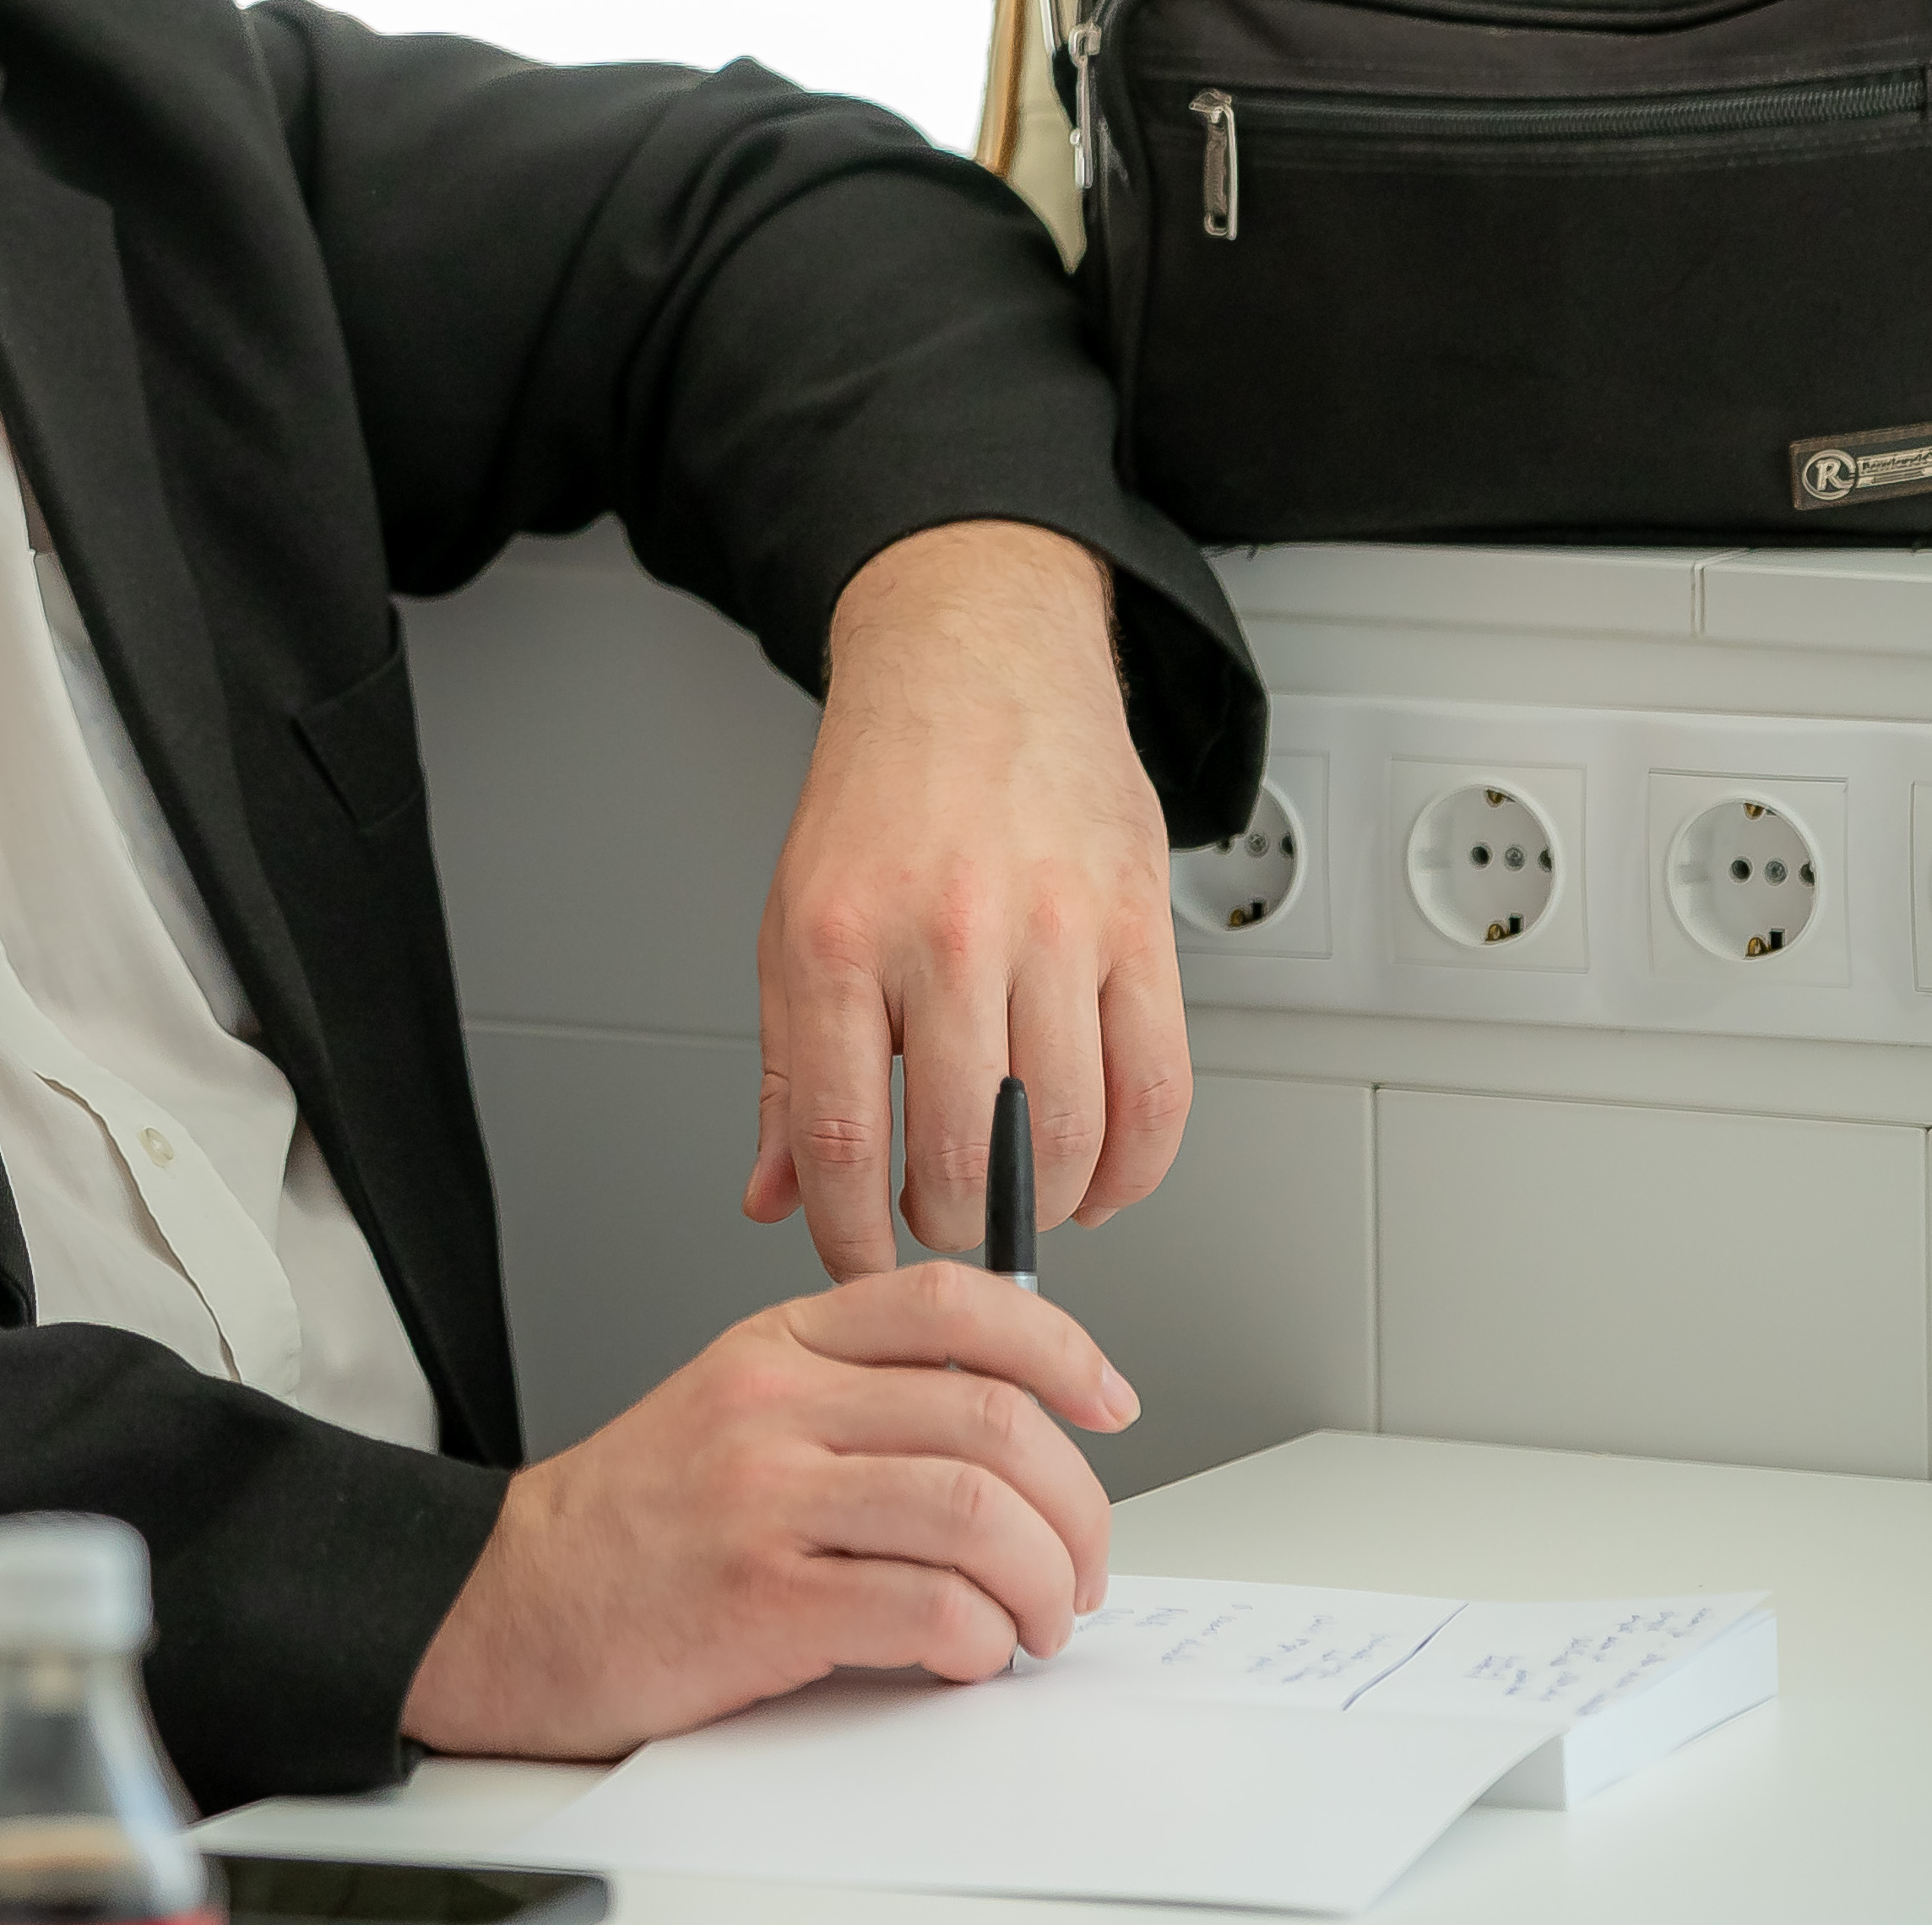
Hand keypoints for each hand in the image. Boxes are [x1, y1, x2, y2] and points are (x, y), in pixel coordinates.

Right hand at [400, 1266, 1136, 1755]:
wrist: (509, 1603)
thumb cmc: (634, 1524)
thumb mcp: (735, 1409)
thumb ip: (854, 1400)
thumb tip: (1009, 1439)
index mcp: (777, 1347)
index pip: (949, 1300)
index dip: (1058, 1344)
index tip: (1107, 1400)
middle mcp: (774, 1405)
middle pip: (991, 1417)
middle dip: (1075, 1504)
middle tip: (1079, 1562)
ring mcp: (765, 1498)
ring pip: (975, 1513)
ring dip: (1042, 1583)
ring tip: (1035, 1620)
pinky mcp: (762, 1599)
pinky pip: (928, 1608)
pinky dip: (980, 1641)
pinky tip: (968, 1652)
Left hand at [742, 521, 1186, 1283]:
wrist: (975, 667)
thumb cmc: (882, 798)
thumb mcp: (793, 924)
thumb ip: (787, 1074)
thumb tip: (774, 1196)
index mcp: (838, 939)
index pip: (838, 1139)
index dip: (849, 1236)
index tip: (858, 1265)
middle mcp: (945, 934)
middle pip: (958, 1155)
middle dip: (946, 1226)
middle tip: (940, 1224)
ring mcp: (1051, 930)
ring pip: (1064, 1137)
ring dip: (1041, 1205)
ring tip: (1014, 1199)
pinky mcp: (1137, 925)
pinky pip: (1158, 1089)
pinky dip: (1134, 1166)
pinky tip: (1100, 1176)